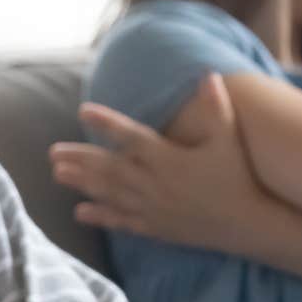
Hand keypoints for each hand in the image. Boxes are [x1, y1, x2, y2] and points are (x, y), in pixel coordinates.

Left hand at [49, 74, 265, 251]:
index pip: (130, 136)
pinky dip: (100, 216)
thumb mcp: (229, 139)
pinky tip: (79, 212)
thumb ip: (216, 106)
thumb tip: (209, 73)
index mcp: (168, 158)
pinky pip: (122, 220)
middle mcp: (154, 183)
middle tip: (52, 151)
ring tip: (57, 173)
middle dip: (79, 159)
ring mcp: (152, 207)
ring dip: (81, 183)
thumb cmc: (239, 178)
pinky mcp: (156, 227)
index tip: (83, 110)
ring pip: (109, 193)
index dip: (106, 123)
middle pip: (109, 168)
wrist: (249, 225)